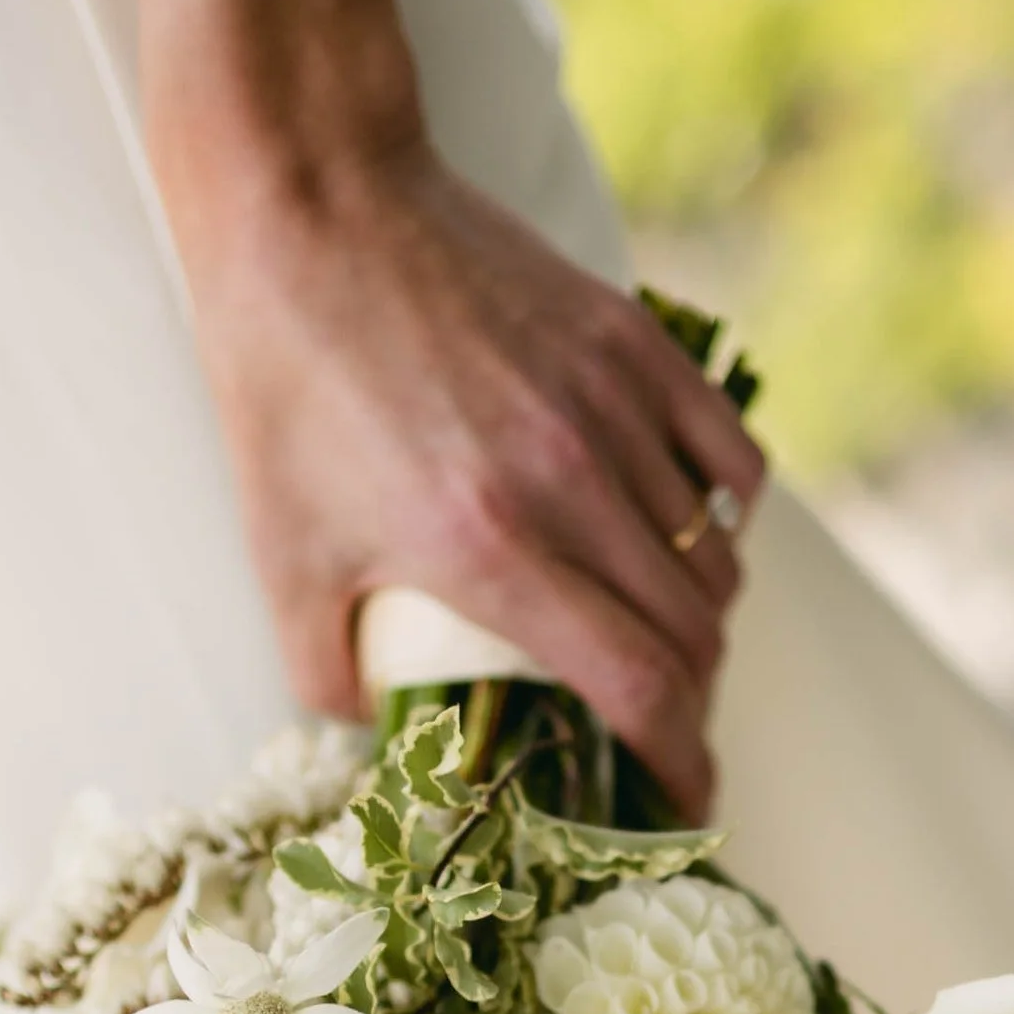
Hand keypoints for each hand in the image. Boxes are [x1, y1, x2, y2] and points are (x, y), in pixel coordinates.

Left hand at [185, 142, 763, 816]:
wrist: (312, 209)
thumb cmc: (288, 386)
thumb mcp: (283, 554)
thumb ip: (329, 671)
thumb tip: (377, 739)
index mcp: (492, 549)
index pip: (642, 686)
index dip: (680, 764)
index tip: (684, 804)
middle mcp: (573, 485)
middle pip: (694, 636)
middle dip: (688, 706)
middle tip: (654, 730)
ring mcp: (613, 410)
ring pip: (715, 558)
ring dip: (700, 622)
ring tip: (658, 640)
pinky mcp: (634, 347)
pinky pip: (729, 462)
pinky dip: (726, 520)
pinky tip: (687, 537)